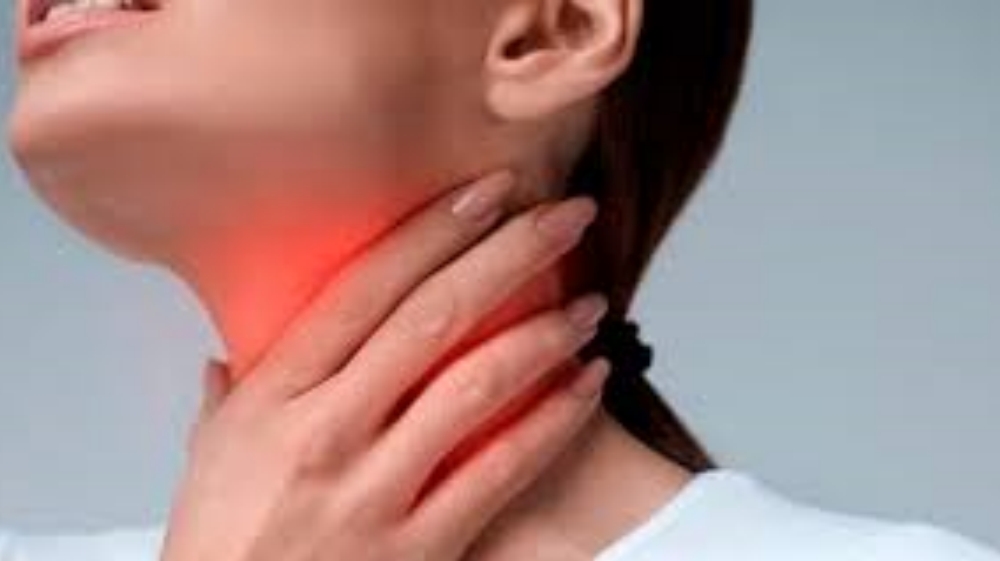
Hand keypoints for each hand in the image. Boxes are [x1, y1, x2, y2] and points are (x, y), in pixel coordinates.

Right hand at [161, 170, 610, 560]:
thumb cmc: (221, 543)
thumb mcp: (210, 459)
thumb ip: (226, 400)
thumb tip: (226, 361)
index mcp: (276, 395)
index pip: (364, 288)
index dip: (433, 231)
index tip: (489, 191)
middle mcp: (326, 431)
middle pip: (433, 319)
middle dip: (510, 255)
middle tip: (567, 215)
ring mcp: (374, 490)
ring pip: (476, 386)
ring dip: (545, 334)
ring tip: (589, 303)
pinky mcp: (419, 546)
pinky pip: (501, 471)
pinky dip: (554, 421)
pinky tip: (588, 384)